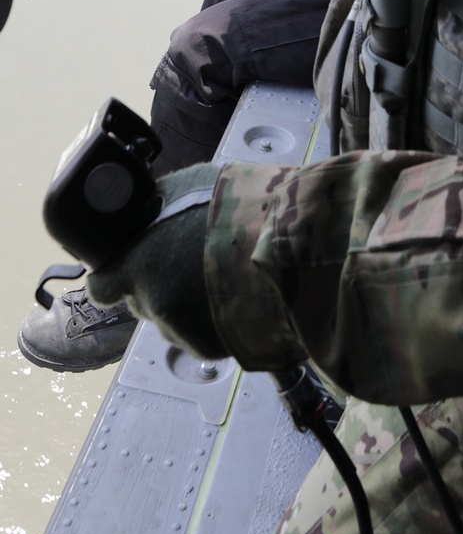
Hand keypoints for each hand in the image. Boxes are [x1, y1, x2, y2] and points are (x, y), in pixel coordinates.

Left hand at [88, 162, 226, 358]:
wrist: (289, 241)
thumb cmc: (239, 205)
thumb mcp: (189, 186)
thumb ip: (158, 209)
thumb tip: (148, 211)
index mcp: (135, 262)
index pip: (102, 285)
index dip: (118, 275)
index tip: (134, 268)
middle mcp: (151, 301)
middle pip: (141, 301)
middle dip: (159, 286)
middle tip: (191, 264)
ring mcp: (179, 330)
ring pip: (170, 322)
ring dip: (186, 306)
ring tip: (220, 278)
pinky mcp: (208, 347)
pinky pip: (200, 336)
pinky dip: (213, 322)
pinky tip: (234, 297)